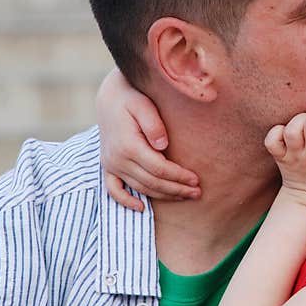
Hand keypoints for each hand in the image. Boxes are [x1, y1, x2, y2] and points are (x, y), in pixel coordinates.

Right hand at [96, 67, 200, 211]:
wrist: (110, 97)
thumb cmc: (132, 98)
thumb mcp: (144, 104)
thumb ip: (153, 124)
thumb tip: (163, 146)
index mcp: (128, 145)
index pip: (159, 169)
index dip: (178, 177)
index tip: (196, 179)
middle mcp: (117, 159)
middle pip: (151, 182)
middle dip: (176, 189)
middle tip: (197, 192)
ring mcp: (111, 164)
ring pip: (139, 188)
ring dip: (162, 195)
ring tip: (184, 196)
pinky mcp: (107, 166)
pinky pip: (113, 190)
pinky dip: (125, 201)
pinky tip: (141, 208)